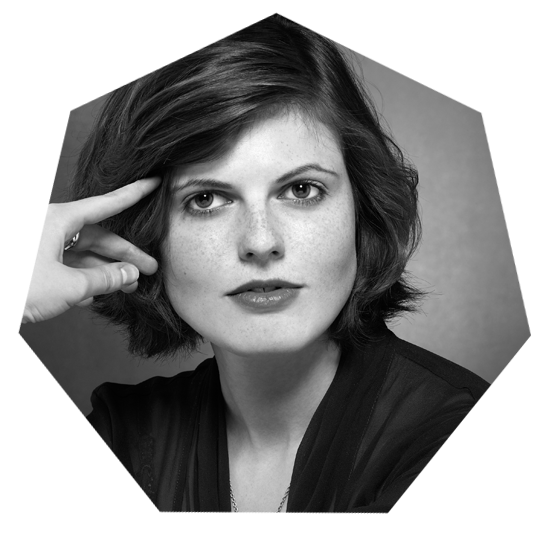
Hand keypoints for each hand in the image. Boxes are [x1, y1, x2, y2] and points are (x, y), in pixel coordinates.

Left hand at [17, 177, 161, 324]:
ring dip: (106, 271)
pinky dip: (85, 278)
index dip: (133, 195)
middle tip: (149, 267)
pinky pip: (67, 267)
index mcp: (59, 220)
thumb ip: (106, 279)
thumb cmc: (16, 287)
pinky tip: (98, 294)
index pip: (106, 204)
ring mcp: (39, 246)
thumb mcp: (72, 285)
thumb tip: (129, 275)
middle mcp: (50, 228)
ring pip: (83, 254)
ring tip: (128, 286)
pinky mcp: (32, 264)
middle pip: (98, 236)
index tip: (152, 184)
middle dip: (125, 254)